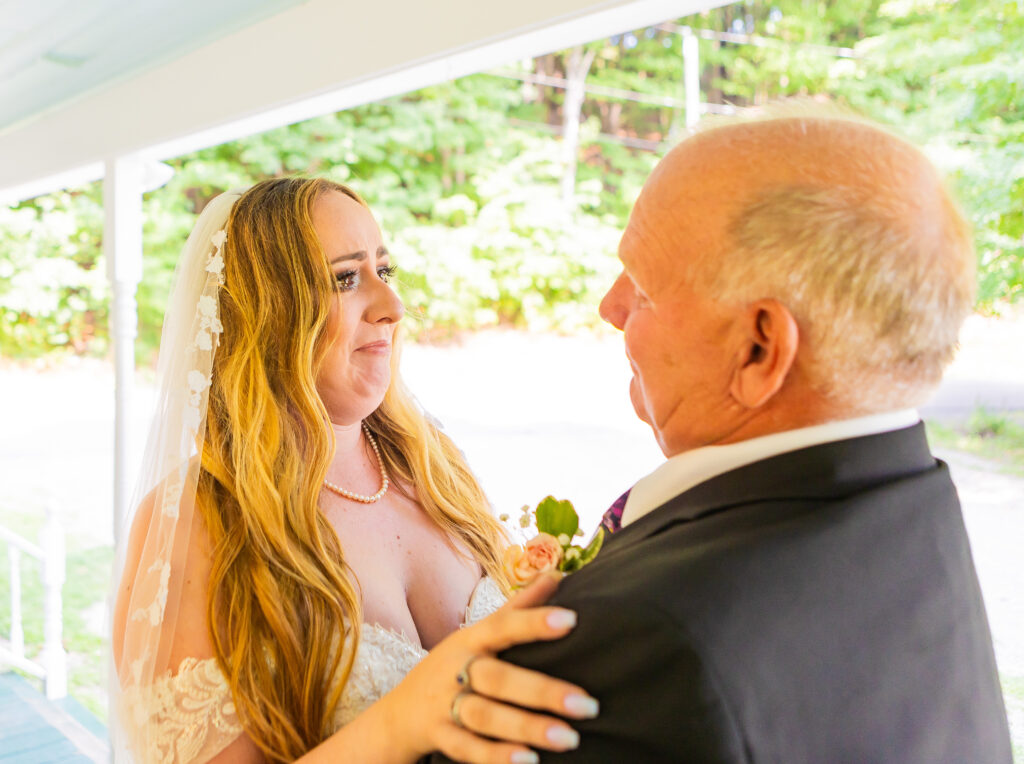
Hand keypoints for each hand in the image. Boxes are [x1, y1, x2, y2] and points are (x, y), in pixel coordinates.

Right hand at [382, 571, 598, 763]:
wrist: (397, 714)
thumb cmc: (452, 667)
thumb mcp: (477, 635)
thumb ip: (517, 608)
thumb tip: (557, 574)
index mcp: (470, 640)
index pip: (504, 626)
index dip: (534, 622)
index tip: (571, 620)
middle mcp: (456, 670)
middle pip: (498, 679)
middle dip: (542, 691)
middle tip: (587, 704)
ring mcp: (445, 705)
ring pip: (486, 717)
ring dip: (527, 728)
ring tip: (570, 738)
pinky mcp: (439, 737)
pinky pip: (467, 749)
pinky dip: (496, 757)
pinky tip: (528, 761)